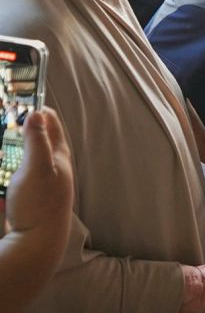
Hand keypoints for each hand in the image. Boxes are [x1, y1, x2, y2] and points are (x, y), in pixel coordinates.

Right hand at [6, 108, 73, 244]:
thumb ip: (37, 141)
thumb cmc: (39, 203)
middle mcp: (56, 167)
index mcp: (60, 156)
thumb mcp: (38, 167)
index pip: (53, 125)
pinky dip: (13, 167)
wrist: (37, 242)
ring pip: (31, 157)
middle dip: (28, 128)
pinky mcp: (33, 196)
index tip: (26, 100)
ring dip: (20, 147)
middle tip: (12, 119)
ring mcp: (45, 182)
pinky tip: (7, 167)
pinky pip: (22, 175)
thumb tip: (37, 113)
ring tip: (9, 139)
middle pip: (42, 141)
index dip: (40, 112)